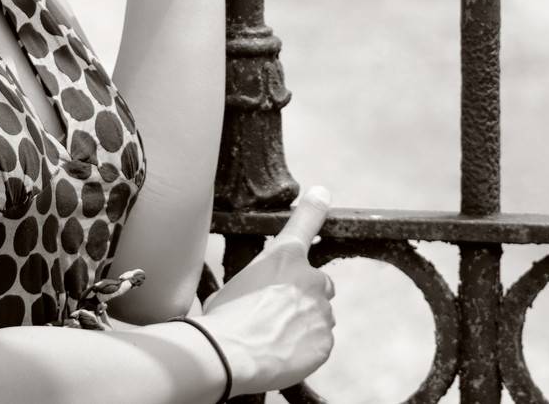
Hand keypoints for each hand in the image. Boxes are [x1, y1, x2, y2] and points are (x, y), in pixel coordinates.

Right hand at [196, 186, 334, 394]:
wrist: (229, 354)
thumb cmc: (223, 318)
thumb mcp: (235, 284)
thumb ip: (258, 280)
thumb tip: (257, 290)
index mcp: (283, 257)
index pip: (305, 222)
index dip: (315, 207)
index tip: (323, 194)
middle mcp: (308, 278)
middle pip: (319, 283)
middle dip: (306, 295)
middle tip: (279, 313)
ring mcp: (320, 310)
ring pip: (320, 315)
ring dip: (305, 324)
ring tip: (276, 339)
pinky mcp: (325, 340)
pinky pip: (320, 342)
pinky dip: (307, 348)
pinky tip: (284, 354)